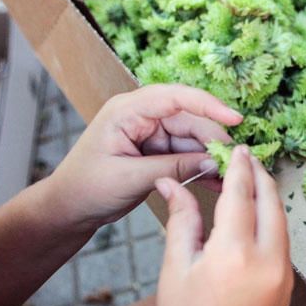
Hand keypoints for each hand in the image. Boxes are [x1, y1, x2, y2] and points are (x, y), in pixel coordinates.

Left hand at [47, 84, 241, 230]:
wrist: (69, 207)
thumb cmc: (87, 187)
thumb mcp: (131, 178)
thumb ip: (173, 168)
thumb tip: (212, 163)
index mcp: (128, 110)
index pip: (175, 97)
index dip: (208, 105)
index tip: (235, 118)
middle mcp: (143, 116)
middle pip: (190, 120)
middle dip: (214, 141)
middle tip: (236, 164)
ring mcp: (151, 133)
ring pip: (193, 139)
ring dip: (211, 158)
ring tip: (230, 178)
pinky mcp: (158, 151)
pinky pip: (187, 155)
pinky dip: (202, 168)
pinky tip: (217, 182)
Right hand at [154, 146, 292, 305]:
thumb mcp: (176, 270)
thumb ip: (183, 221)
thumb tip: (174, 183)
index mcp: (235, 253)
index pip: (242, 194)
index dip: (239, 166)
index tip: (236, 148)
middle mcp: (268, 260)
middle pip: (272, 202)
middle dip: (261, 176)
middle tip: (246, 158)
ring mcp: (284, 276)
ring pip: (282, 223)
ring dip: (269, 198)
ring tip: (251, 183)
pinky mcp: (289, 289)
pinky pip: (283, 244)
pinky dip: (272, 223)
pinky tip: (256, 220)